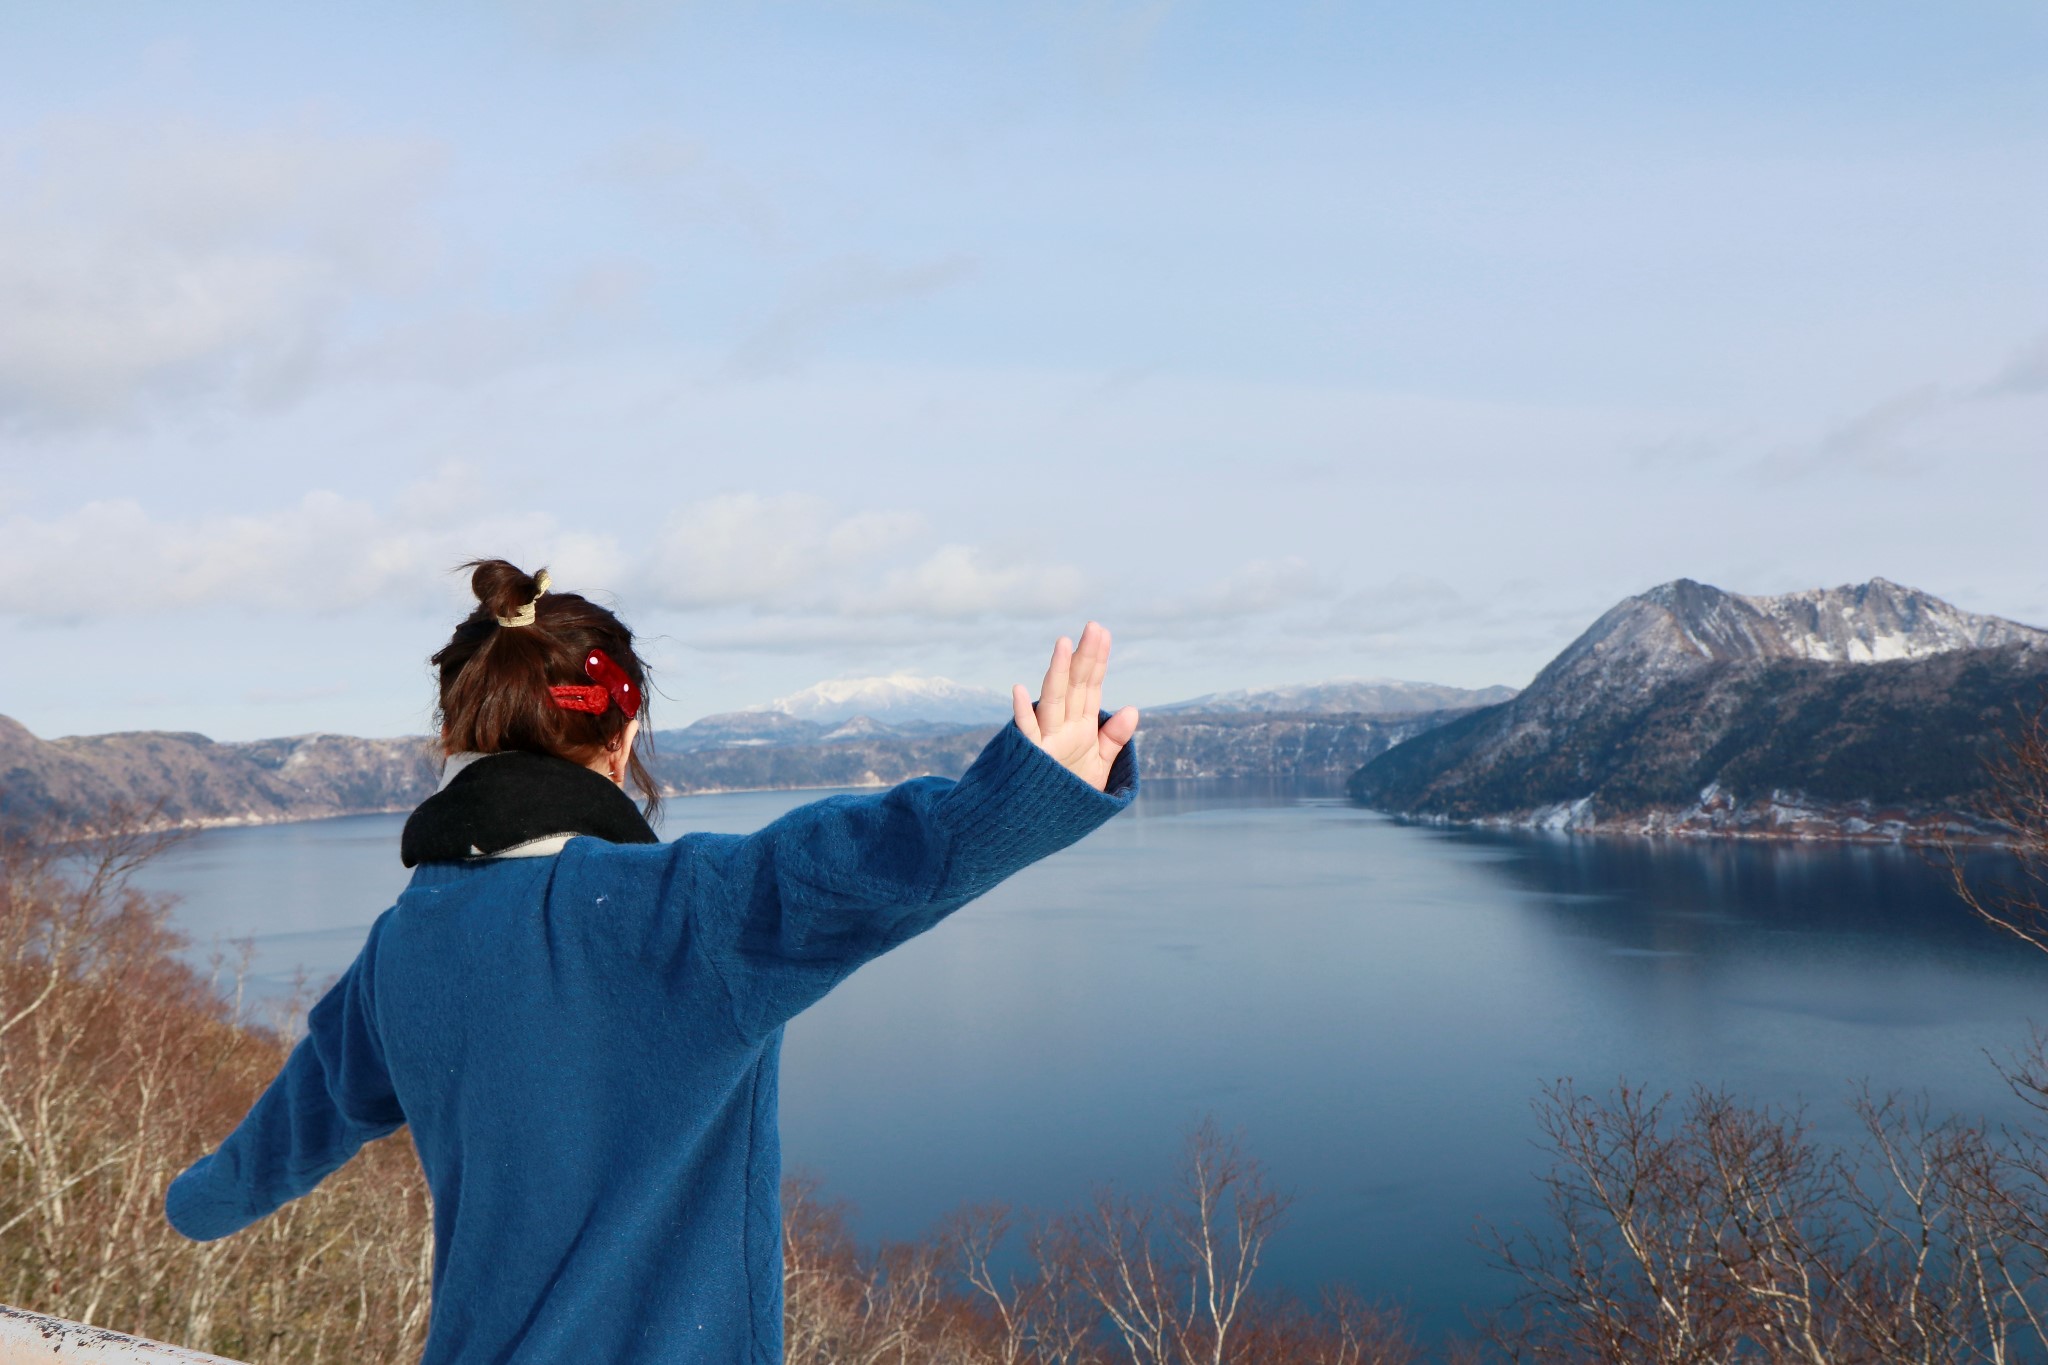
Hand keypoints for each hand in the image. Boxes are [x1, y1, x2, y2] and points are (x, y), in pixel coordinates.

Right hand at [1012, 621, 1139, 791]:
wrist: (1044, 824)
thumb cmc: (1070, 793)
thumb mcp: (1101, 767)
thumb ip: (1114, 739)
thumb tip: (1132, 709)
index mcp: (1080, 726)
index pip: (1091, 685)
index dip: (1098, 660)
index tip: (1103, 633)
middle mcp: (1064, 726)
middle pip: (1076, 684)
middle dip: (1085, 657)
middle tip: (1094, 627)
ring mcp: (1048, 739)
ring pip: (1053, 699)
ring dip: (1058, 672)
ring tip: (1063, 644)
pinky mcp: (1034, 757)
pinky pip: (1028, 733)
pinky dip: (1022, 713)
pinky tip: (1020, 690)